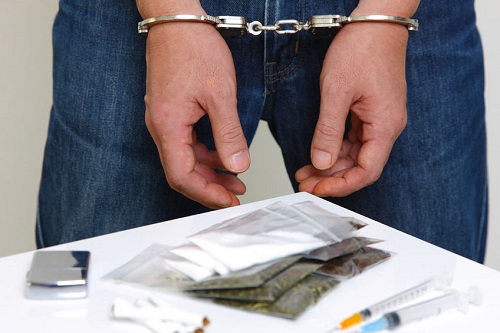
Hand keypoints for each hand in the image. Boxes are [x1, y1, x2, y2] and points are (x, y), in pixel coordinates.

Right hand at [144, 22, 249, 208]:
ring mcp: (165, 120)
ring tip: (236, 178)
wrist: (177, 20)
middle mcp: (161, 127)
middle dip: (210, 187)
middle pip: (182, 172)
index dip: (206, 194)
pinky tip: (224, 155)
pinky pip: (187, 143)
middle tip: (236, 194)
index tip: (229, 201)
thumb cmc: (193, 48)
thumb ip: (229, 134)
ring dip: (210, 172)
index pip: (182, 176)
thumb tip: (237, 165)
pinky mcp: (172, 112)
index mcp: (168, 126)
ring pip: (186, 159)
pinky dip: (206, 154)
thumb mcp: (220, 94)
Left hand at [295, 23, 408, 196]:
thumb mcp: (336, 91)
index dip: (341, 186)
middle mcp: (386, 126)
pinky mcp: (371, 112)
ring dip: (330, 165)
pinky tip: (317, 153)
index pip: (366, 171)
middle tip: (304, 182)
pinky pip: (354, 139)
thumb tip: (321, 162)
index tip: (318, 190)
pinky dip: (335, 148)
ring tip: (305, 171)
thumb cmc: (361, 49)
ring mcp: (379, 119)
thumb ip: (328, 131)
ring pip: (355, 154)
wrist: (375, 22)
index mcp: (385, 125)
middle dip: (331, 177)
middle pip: (360, 166)